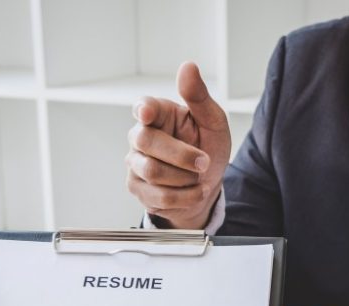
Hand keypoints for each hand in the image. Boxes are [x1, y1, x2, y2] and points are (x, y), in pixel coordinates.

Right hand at [126, 62, 230, 228]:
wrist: (207, 185)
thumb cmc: (208, 148)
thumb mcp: (213, 122)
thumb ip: (199, 97)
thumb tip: (188, 66)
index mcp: (159, 114)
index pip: (144, 107)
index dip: (144, 109)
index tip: (148, 113)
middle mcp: (140, 136)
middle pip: (147, 142)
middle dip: (182, 156)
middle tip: (205, 162)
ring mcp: (135, 163)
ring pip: (153, 172)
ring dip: (186, 178)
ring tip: (198, 177)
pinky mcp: (137, 188)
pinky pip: (159, 196)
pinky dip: (186, 197)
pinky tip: (193, 191)